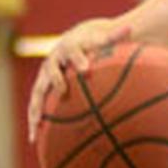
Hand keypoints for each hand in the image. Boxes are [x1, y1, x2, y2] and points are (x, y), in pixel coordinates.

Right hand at [27, 20, 130, 141]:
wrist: (72, 44)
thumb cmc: (92, 44)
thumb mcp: (104, 39)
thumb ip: (116, 36)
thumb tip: (132, 28)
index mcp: (69, 49)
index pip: (74, 51)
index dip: (79, 59)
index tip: (87, 68)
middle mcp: (53, 62)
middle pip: (52, 70)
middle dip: (57, 80)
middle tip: (64, 90)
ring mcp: (45, 76)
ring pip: (38, 92)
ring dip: (38, 106)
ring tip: (38, 124)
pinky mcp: (42, 90)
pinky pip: (37, 106)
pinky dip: (35, 121)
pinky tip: (35, 138)